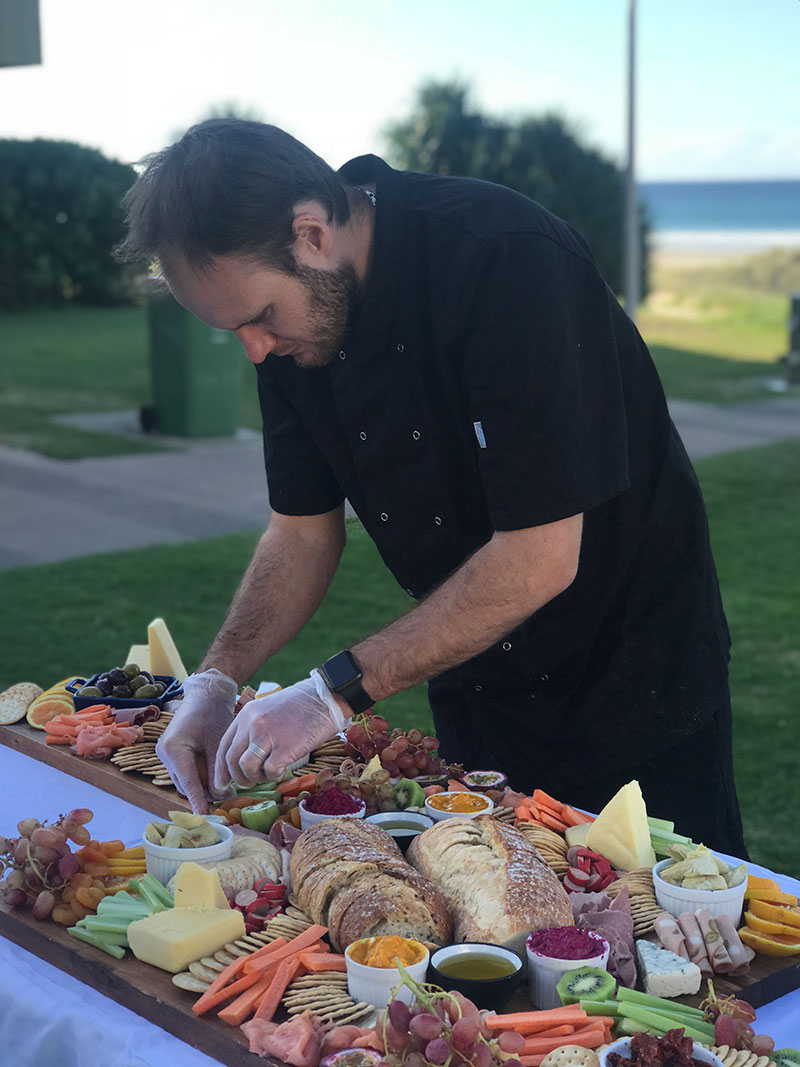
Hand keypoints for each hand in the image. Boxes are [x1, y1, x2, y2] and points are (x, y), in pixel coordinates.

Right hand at [156, 669, 236, 812]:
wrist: (204, 694)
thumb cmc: (212, 713)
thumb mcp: (218, 741)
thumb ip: (217, 769)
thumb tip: (221, 795)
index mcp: (173, 748)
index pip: (188, 781)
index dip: (198, 801)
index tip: (205, 818)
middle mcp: (164, 753)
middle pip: (185, 784)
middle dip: (205, 793)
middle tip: (229, 795)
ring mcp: (165, 754)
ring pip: (184, 780)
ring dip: (202, 786)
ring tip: (226, 786)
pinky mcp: (171, 754)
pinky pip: (185, 772)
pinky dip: (199, 776)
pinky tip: (215, 776)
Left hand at [214, 670, 349, 789]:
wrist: (326, 696)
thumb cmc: (302, 706)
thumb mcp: (269, 710)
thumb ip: (254, 729)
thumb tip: (245, 759)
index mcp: (246, 714)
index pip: (224, 746)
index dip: (221, 769)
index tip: (223, 784)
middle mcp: (253, 723)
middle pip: (231, 759)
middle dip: (238, 778)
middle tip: (250, 783)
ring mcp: (268, 734)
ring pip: (246, 767)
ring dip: (255, 778)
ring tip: (268, 775)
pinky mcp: (286, 745)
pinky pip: (271, 771)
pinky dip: (275, 776)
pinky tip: (284, 770)